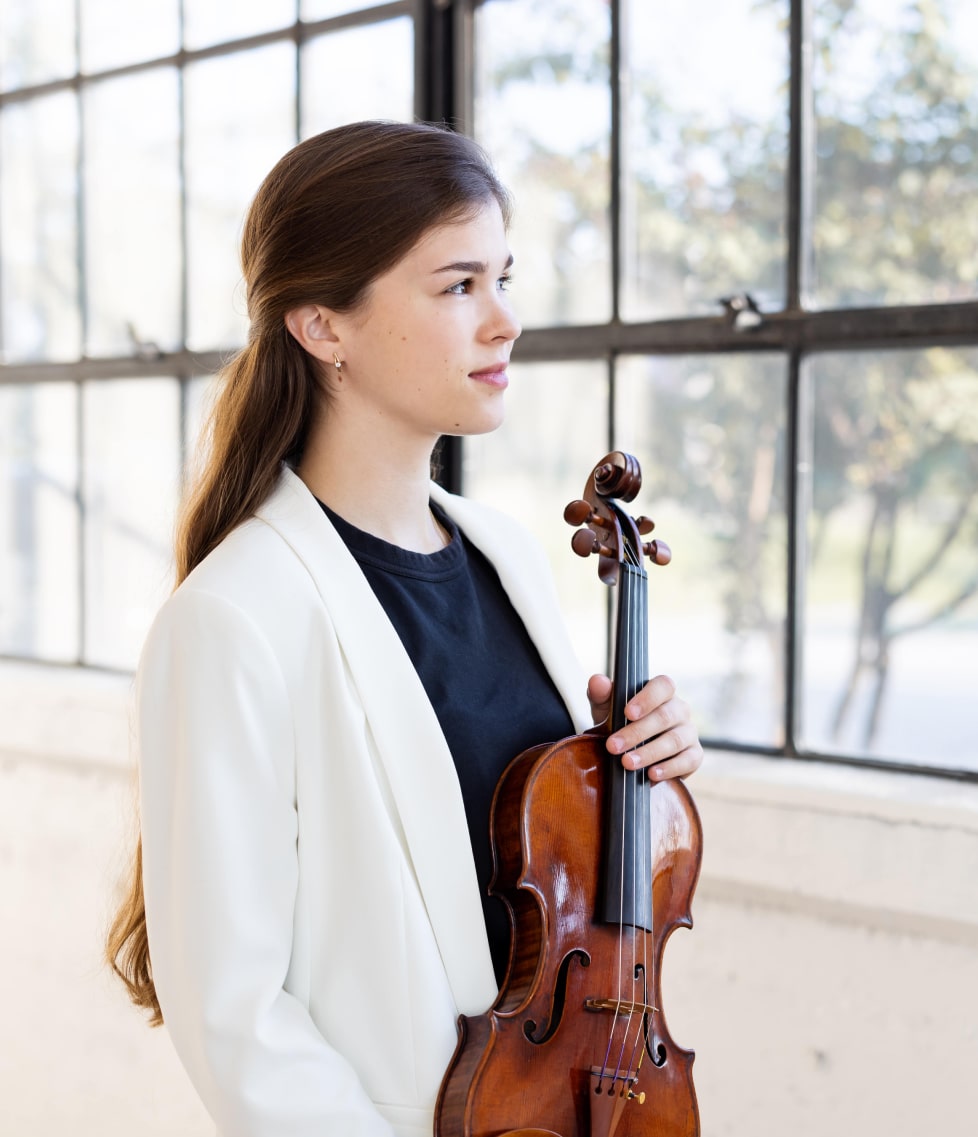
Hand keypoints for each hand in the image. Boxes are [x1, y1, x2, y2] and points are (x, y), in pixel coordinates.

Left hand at [587, 673, 702, 780]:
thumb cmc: (621, 723)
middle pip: (665, 716)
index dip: (647, 698)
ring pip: (674, 740)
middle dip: (637, 733)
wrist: (631, 752)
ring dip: (649, 753)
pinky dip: (670, 768)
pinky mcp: (694, 755)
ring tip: (627, 763)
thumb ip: (601, 695)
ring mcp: (689, 732)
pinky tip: (652, 774)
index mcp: (662, 692)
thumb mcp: (607, 709)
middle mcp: (679, 709)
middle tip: (613, 746)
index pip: (663, 686)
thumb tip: (597, 681)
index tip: (627, 713)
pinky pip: (688, 760)